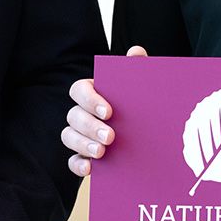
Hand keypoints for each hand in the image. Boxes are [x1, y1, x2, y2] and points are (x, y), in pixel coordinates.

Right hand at [62, 45, 146, 178]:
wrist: (152, 136)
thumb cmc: (140, 106)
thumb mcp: (142, 88)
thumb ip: (138, 70)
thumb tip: (136, 52)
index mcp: (93, 92)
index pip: (79, 90)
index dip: (90, 99)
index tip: (109, 111)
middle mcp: (83, 112)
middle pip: (73, 115)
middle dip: (90, 126)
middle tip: (111, 136)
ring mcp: (81, 135)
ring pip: (69, 136)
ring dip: (83, 144)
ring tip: (102, 152)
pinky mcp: (84, 156)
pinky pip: (73, 161)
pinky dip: (78, 165)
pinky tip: (91, 168)